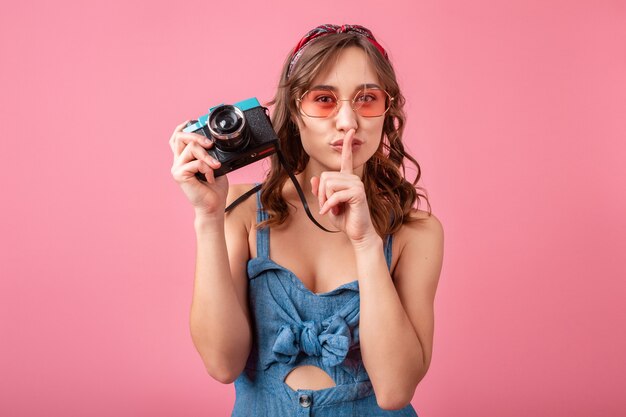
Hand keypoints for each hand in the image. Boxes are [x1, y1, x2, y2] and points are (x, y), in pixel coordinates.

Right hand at [169, 121, 228, 216]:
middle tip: (210, 144)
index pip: (176, 138)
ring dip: (207, 155)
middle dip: (197, 136)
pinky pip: (195, 162)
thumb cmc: (214, 189)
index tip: (193, 122)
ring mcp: (177, 169)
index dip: (183, 127)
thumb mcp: (215, 165)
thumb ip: (210, 154)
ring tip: (215, 166)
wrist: (213, 207)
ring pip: (190, 148)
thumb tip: (212, 142)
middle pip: (179, 137)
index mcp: (184, 159)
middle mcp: (178, 162)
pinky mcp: (179, 175)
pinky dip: (207, 168)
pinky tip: (210, 177)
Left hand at [310, 129, 377, 243]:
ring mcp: (357, 184)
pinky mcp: (357, 193)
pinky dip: (329, 205)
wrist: (358, 233)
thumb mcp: (327, 204)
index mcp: (348, 179)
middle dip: (321, 194)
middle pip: (325, 177)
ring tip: (333, 209)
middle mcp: (353, 179)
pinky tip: (331, 213)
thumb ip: (321, 192)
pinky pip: (335, 195)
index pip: (347, 159)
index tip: (351, 131)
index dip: (348, 145)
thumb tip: (315, 178)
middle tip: (328, 207)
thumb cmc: (345, 219)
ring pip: (328, 184)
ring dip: (325, 200)